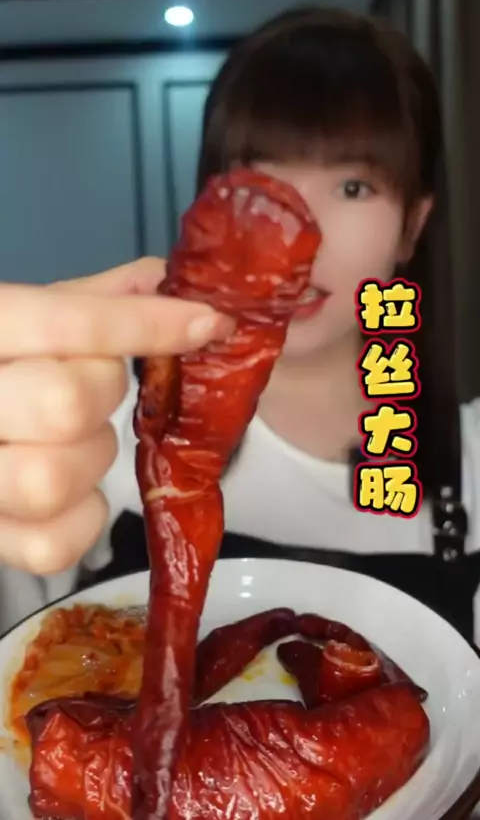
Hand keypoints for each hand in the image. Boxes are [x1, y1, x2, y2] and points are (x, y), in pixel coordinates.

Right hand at [0, 258, 232, 573]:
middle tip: (95, 387)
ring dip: (92, 458)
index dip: (144, 323)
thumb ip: (84, 301)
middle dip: (103, 392)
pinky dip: (84, 518)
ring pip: (54, 478)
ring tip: (77, 441)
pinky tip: (76, 491)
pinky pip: (54, 545)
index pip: (62, 321)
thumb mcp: (17, 323)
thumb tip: (160, 277)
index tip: (208, 323)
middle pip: (65, 402)